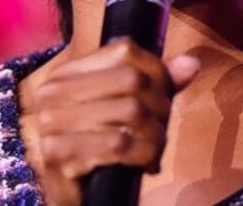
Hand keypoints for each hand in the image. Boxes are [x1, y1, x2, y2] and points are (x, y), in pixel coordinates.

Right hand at [17, 39, 200, 205]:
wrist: (68, 194)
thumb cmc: (98, 145)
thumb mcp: (123, 107)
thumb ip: (154, 82)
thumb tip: (190, 63)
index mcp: (67, 73)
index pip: (125, 50)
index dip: (157, 71)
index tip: (164, 95)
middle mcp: (53, 92)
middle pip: (133, 80)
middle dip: (160, 106)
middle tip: (161, 127)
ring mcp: (52, 123)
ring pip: (131, 111)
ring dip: (155, 134)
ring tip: (154, 147)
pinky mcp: (59, 154)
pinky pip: (120, 144)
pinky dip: (143, 154)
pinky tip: (144, 163)